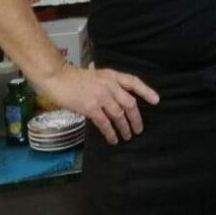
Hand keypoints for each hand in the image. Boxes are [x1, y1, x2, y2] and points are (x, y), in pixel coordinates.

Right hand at [39, 63, 159, 144]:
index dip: (146, 91)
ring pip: (119, 115)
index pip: (134, 82)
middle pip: (129, 103)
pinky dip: (110, 132)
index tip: (156, 101)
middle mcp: (110, 85)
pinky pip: (105, 123)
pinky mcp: (90, 107)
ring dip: (124, 128)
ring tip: (127, 136)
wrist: (59, 77)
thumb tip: (118, 99)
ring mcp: (100, 96)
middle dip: (136, 118)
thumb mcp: (97, 75)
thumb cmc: (76, 77)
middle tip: (139, 129)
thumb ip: (109, 84)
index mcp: (112, 75)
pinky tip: (113, 139)